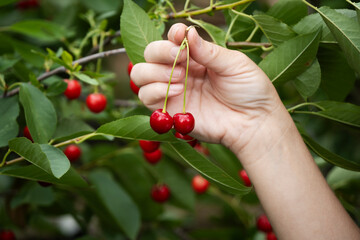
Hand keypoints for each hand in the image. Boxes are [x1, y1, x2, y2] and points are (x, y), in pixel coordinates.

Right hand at [131, 23, 283, 151]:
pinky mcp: (170, 111)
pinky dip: (155, 90)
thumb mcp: (235, 64)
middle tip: (181, 58)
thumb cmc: (251, 91)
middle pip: (150, 54)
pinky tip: (177, 91)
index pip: (171, 40)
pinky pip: (145, 97)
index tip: (180, 36)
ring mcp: (173, 91)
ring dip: (155, 72)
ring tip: (181, 78)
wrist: (254, 123)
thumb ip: (209, 51)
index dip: (171, 35)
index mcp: (196, 57)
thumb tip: (187, 32)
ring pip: (140, 74)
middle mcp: (180, 72)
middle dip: (160, 52)